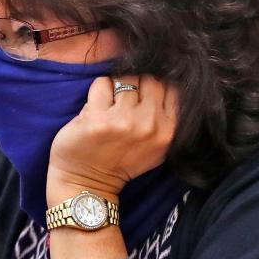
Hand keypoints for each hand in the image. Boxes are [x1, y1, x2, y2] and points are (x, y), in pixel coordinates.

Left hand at [46, 75, 176, 204]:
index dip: (155, 85)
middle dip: (136, 83)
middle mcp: (150, 125)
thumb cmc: (122, 160)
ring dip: (115, 86)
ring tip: (109, 105)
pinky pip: (102, 83)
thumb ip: (166, 115)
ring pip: (126, 78)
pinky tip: (95, 109)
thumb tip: (168, 76)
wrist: (88, 182)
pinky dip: (97, 91)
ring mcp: (123, 121)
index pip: (171, 86)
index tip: (142, 95)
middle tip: (124, 100)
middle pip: (149, 78)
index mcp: (169, 130)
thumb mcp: (157, 145)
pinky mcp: (97, 118)